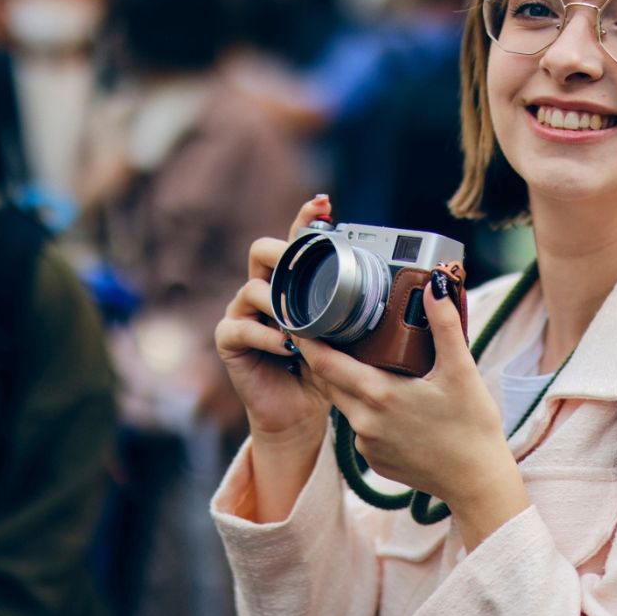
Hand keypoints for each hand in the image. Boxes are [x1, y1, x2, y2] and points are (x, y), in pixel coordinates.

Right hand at [215, 196, 332, 449]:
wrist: (301, 412)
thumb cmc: (325, 368)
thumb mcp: (346, 335)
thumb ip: (354, 309)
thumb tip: (386, 287)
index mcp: (293, 282)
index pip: (297, 241)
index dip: (307, 219)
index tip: (324, 203)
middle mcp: (264, 290)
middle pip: (262, 251)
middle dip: (282, 253)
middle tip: (300, 262)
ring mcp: (243, 313)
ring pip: (252, 289)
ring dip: (279, 304)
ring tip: (300, 323)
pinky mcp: (230, 340)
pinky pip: (241, 327)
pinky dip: (267, 335)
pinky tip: (287, 346)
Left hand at [300, 271, 528, 548]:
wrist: (477, 482)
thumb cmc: (472, 427)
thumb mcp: (462, 371)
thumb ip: (445, 326)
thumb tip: (434, 287)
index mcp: (379, 395)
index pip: (325, 364)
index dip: (308, 342)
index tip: (299, 321)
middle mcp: (364, 422)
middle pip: (329, 383)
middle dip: (325, 358)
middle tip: (329, 332)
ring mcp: (367, 446)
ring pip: (345, 405)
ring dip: (348, 384)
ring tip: (362, 361)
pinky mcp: (375, 462)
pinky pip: (361, 428)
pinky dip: (367, 411)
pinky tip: (389, 402)